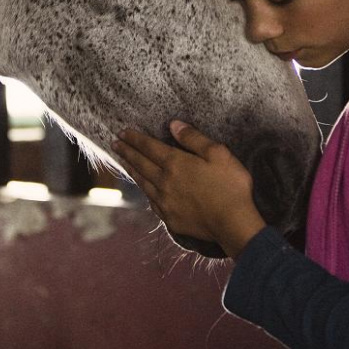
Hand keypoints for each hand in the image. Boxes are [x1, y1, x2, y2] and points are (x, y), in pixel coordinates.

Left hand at [113, 120, 266, 257]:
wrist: (233, 224)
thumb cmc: (230, 186)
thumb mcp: (217, 154)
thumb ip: (193, 138)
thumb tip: (173, 125)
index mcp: (176, 163)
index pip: (150, 147)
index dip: (135, 139)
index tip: (123, 133)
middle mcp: (165, 182)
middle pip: (141, 163)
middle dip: (128, 152)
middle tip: (115, 144)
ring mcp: (165, 202)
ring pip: (143, 182)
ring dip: (132, 170)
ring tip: (123, 162)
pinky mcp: (170, 218)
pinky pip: (152, 201)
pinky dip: (144, 191)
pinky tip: (144, 189)